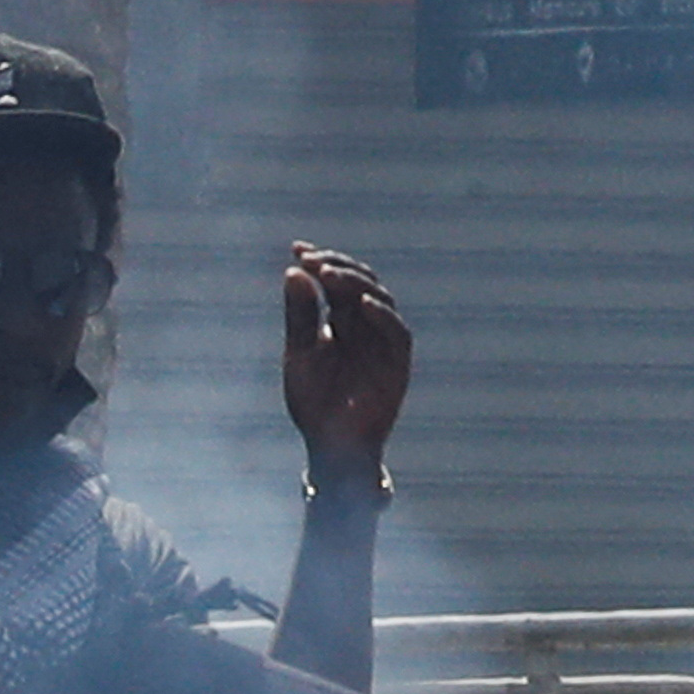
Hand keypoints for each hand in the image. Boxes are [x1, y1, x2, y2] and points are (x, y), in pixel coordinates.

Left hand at [280, 243, 409, 476]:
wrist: (331, 446)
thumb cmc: (313, 403)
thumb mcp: (298, 354)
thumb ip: (299, 315)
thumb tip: (294, 271)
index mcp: (340, 321)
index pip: (335, 282)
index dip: (320, 262)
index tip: (297, 248)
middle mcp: (365, 326)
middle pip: (359, 282)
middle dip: (336, 267)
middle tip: (313, 260)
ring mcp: (383, 342)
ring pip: (379, 299)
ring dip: (355, 284)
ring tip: (329, 276)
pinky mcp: (398, 363)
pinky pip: (397, 332)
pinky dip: (381, 316)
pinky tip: (360, 305)